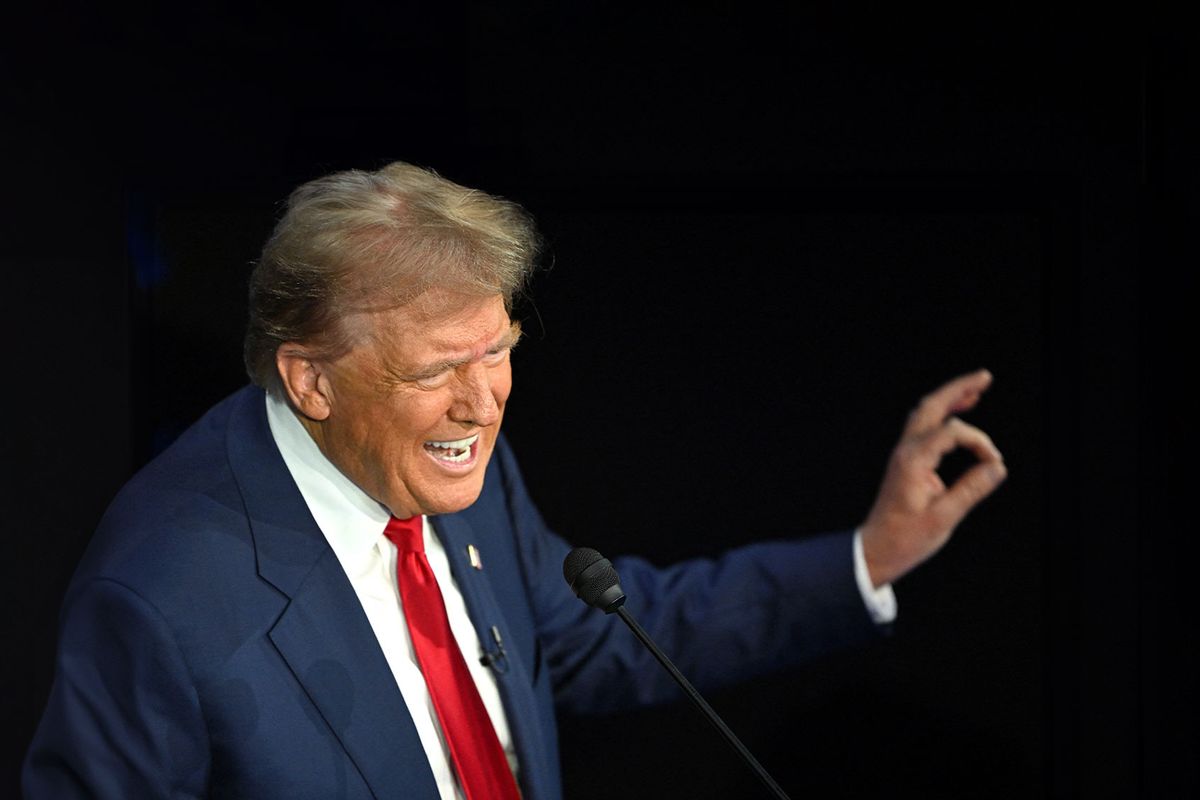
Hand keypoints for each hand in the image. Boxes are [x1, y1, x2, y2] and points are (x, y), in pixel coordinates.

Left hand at [859, 369, 1006, 586]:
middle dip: (957, 389)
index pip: (951, 432)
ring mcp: (904, 453)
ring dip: (950, 398)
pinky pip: (925, 427)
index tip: (994, 463)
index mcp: (912, 461)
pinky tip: (959, 413)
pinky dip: (944, 415)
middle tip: (985, 376)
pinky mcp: (907, 460)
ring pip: (925, 413)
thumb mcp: (943, 518)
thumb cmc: (906, 538)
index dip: (978, 442)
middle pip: (931, 406)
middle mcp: (905, 450)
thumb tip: (997, 466)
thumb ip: (971, 490)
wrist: (877, 549)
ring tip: (976, 388)